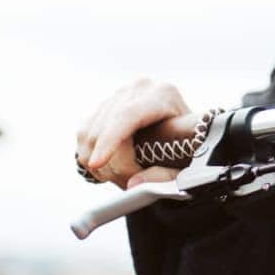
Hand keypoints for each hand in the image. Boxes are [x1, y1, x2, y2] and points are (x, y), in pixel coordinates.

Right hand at [75, 79, 198, 188]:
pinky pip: (84, 134)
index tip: (97, 164)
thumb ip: (164, 176)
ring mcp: (119, 95)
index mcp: (162, 94)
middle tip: (126, 185)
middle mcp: (138, 89)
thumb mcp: (188, 162)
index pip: (128, 115)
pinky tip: (107, 168)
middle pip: (106, 128)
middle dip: (110, 164)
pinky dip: (89, 156)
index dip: (110, 141)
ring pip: (90, 133)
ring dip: (98, 164)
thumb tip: (133, 185)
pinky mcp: (104, 107)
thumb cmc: (191, 147)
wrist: (188, 131)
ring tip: (121, 179)